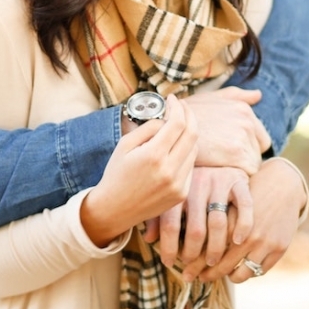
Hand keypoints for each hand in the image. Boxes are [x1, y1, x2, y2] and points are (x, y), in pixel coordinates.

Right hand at [81, 96, 197, 246]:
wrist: (114, 209)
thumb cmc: (116, 174)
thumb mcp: (124, 145)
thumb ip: (148, 128)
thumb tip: (166, 120)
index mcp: (153, 156)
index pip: (177, 123)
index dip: (178, 107)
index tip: (172, 99)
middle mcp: (169, 170)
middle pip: (192, 134)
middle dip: (189, 115)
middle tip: (182, 106)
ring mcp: (178, 184)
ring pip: (194, 150)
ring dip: (188, 134)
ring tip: (175, 128)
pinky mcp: (181, 194)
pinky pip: (190, 166)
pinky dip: (185, 153)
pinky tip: (174, 150)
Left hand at [150, 166, 251, 274]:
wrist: (219, 150)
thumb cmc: (190, 182)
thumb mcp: (171, 193)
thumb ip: (159, 215)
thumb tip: (148, 238)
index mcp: (177, 187)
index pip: (170, 223)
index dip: (168, 247)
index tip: (167, 263)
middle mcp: (198, 184)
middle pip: (195, 228)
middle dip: (192, 253)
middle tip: (191, 268)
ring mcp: (220, 182)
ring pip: (218, 223)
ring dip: (215, 248)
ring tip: (211, 262)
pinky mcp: (239, 182)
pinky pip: (244, 207)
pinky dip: (242, 226)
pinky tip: (237, 241)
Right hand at [182, 87, 271, 174]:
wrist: (166, 127)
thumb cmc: (186, 115)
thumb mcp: (210, 98)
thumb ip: (236, 96)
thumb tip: (258, 95)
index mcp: (243, 109)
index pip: (261, 138)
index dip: (247, 147)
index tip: (228, 152)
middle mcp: (247, 121)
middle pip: (258, 152)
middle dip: (244, 158)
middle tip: (222, 160)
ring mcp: (242, 136)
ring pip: (253, 164)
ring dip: (239, 168)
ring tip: (219, 166)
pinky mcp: (236, 153)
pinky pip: (247, 173)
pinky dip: (235, 177)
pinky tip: (219, 171)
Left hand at [197, 157, 306, 282]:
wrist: (281, 184)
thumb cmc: (246, 191)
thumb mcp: (225, 199)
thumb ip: (207, 218)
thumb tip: (174, 240)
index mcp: (229, 220)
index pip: (207, 248)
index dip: (194, 262)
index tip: (185, 269)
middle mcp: (246, 233)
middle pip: (221, 263)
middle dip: (206, 274)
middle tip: (196, 278)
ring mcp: (264, 242)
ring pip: (241, 273)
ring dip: (228, 277)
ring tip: (218, 275)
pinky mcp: (278, 248)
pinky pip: (259, 271)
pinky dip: (248, 274)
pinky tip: (239, 271)